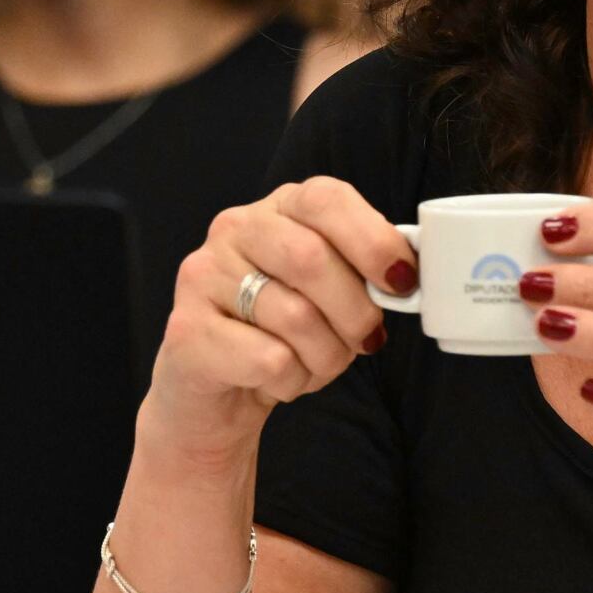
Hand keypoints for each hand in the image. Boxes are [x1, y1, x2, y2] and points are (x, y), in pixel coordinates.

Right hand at [145, 177, 416, 471]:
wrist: (216, 392)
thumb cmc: (280, 335)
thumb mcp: (328, 293)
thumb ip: (361, 272)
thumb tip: (406, 276)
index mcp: (277, 210)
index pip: (326, 200)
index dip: (372, 240)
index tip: (402, 282)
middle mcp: (233, 231)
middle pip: (312, 259)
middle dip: (355, 312)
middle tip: (365, 339)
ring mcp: (203, 277)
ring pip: (295, 317)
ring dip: (326, 357)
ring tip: (315, 365)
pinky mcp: (187, 330)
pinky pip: (269, 360)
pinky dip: (292, 382)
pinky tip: (278, 379)